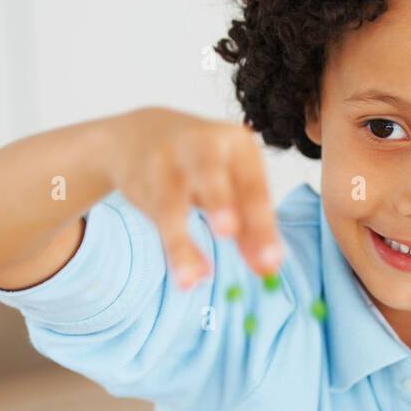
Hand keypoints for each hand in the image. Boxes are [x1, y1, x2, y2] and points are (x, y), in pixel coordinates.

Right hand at [108, 107, 281, 288]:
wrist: (139, 134)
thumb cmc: (201, 166)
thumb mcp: (233, 186)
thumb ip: (251, 227)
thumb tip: (268, 268)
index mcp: (237, 145)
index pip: (253, 186)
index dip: (263, 225)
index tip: (271, 262)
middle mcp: (202, 145)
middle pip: (211, 173)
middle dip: (219, 201)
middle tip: (228, 231)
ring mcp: (167, 160)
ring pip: (172, 202)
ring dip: (181, 241)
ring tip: (194, 276)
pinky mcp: (143, 180)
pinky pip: (156, 217)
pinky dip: (171, 247)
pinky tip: (185, 276)